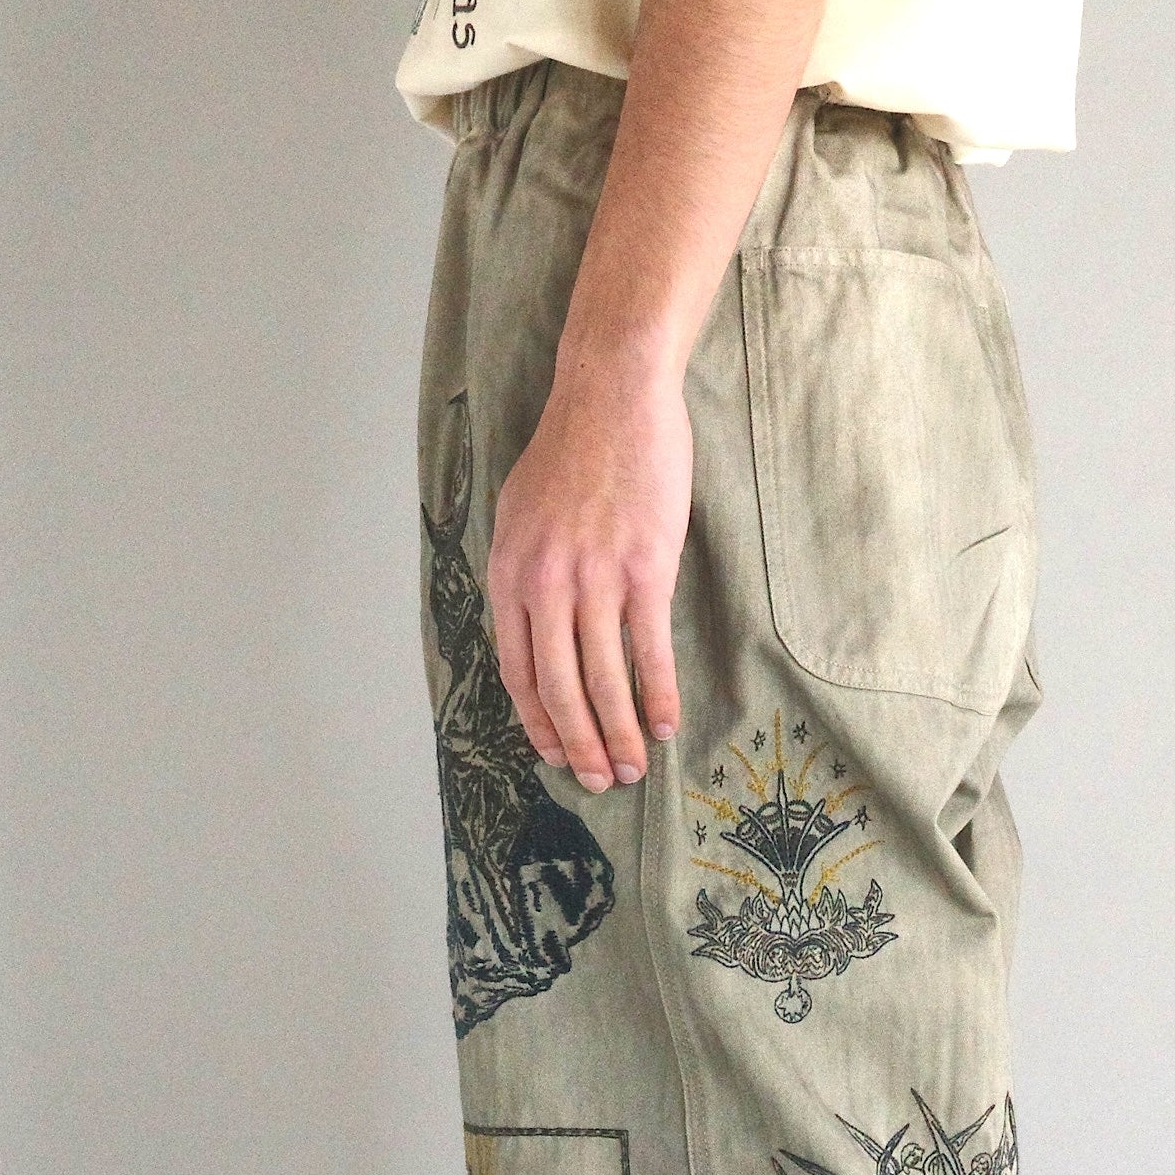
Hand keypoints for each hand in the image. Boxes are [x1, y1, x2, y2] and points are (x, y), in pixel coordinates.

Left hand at [487, 355, 689, 791]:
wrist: (612, 394)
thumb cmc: (569, 450)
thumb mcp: (520, 512)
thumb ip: (524, 573)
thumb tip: (533, 626)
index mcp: (510, 574)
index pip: (517, 670)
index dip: (538, 722)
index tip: (557, 755)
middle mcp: (546, 584)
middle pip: (560, 688)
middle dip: (581, 745)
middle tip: (603, 780)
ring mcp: (595, 579)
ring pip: (604, 680)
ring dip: (619, 734)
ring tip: (635, 768)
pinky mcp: (645, 570)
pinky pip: (649, 650)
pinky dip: (657, 695)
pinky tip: (664, 725)